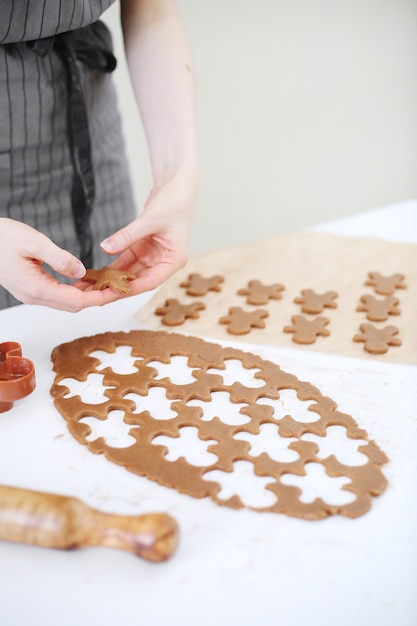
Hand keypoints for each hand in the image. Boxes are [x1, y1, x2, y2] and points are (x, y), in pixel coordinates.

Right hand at [0, 218, 121, 310]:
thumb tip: (82, 271)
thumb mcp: (34, 242)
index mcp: (36, 288)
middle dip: (97, 299)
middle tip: (117, 288)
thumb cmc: (2, 237)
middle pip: (73, 305)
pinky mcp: (30, 289)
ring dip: (86, 295)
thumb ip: (60, 258)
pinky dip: (74, 290)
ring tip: (106, 284)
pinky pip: (57, 294)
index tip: (116, 292)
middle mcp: (34, 296)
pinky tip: (85, 279)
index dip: (99, 297)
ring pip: (66, 302)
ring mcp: (31, 294)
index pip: (76, 300)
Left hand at [98, 169, 197, 293]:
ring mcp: (153, 257)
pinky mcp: (143, 249)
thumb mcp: (150, 219)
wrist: (177, 185)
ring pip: (129, 274)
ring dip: (112, 281)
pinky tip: (97, 274)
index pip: (150, 281)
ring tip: (91, 288)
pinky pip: (126, 262)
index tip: (110, 294)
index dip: (130, 288)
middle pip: (138, 281)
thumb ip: (127, 235)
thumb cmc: (174, 202)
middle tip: (94, 297)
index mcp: (174, 260)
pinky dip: (112, 268)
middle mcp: (164, 262)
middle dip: (116, 289)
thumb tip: (106, 247)